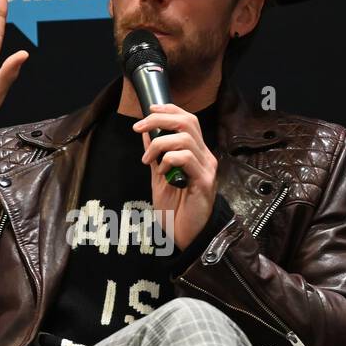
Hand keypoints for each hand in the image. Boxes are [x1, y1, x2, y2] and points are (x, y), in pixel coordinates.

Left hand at [133, 103, 217, 251]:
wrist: (185, 236)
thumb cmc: (175, 210)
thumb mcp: (159, 177)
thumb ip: (155, 155)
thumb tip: (145, 132)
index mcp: (196, 153)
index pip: (188, 120)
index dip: (169, 109)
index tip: (149, 110)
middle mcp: (205, 157)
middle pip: (188, 121)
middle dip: (160, 119)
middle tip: (139, 127)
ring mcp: (207, 168)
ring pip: (185, 138)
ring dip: (160, 144)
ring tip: (148, 159)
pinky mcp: (204, 181)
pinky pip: (187, 158)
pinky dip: (169, 160)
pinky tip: (162, 172)